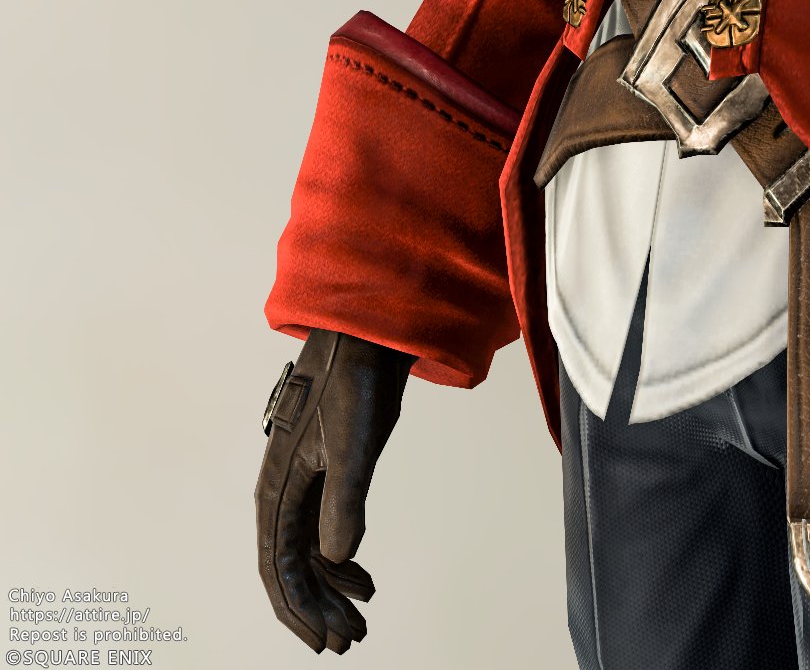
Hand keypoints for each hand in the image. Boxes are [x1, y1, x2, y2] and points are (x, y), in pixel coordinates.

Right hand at [255, 329, 413, 652]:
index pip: (278, 568)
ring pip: (310, 552)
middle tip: (349, 641)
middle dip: (317, 608)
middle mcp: (282, 490)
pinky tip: (362, 577)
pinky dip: (342, 559)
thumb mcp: (354, 443)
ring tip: (360, 618)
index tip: (323, 642)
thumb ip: (345, 500)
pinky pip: (323, 529)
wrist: (366, 336)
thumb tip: (336, 557)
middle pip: (293, 568)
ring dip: (331, 588)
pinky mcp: (324, 471)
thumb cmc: (355, 383)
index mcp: (278, 488)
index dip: (299, 609)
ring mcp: (302, 481)